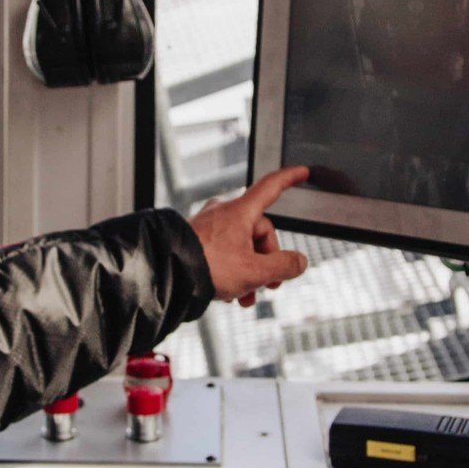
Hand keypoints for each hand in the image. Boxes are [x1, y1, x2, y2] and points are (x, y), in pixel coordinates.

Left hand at [189, 166, 310, 307]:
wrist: (166, 274)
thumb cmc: (206, 266)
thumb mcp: (254, 271)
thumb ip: (283, 266)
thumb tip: (298, 262)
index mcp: (240, 212)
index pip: (271, 186)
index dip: (290, 179)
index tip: (302, 172)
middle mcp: (224, 213)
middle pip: (260, 231)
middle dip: (267, 260)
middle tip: (268, 284)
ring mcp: (209, 226)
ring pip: (242, 246)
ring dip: (250, 272)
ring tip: (247, 295)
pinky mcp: (197, 239)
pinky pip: (224, 252)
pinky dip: (233, 271)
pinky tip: (230, 293)